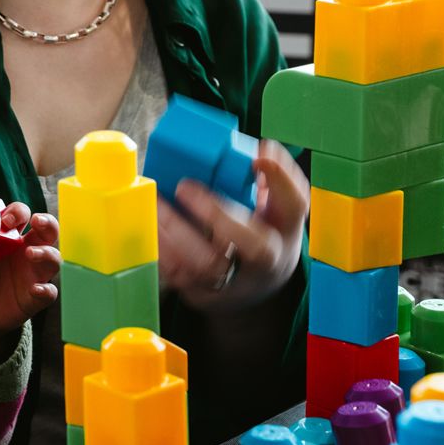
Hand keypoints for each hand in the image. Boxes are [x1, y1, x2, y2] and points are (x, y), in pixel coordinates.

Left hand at [0, 203, 60, 355]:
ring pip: (54, 258)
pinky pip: (50, 292)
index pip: (24, 215)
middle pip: (49, 230)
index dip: (19, 212)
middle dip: (46, 222)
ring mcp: (34, 274)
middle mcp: (28, 251)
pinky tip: (34, 289)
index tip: (5, 218)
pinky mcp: (35, 297)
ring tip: (30, 253)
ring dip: (46, 253)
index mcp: (11, 237)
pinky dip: (46, 290)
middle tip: (35, 221)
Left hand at [157, 139, 307, 310]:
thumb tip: (260, 149)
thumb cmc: (261, 236)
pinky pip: (179, 275)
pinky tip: (149, 224)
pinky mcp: (203, 295)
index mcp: (285, 231)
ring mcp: (235, 284)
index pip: (294, 205)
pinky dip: (161, 247)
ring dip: (176, 230)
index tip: (258, 156)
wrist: (254, 290)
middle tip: (184, 186)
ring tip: (156, 202)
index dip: (281, 179)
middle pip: (255, 247)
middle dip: (218, 214)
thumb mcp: (274, 210)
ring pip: (208, 265)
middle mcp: (266, 262)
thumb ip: (267, 180)